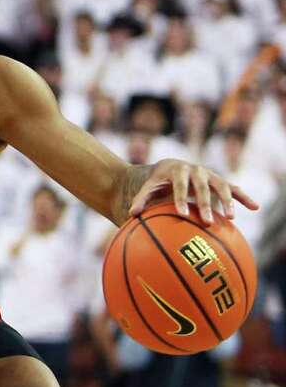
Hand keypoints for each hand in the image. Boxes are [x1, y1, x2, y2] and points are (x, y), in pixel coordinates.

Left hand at [129, 159, 258, 223]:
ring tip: (230, 218)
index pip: (179, 185)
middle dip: (205, 204)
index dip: (180, 199)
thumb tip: (131, 214)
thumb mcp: (148, 187)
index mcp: (177, 170)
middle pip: (202, 187)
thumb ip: (140, 199)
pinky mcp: (219, 181)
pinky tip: (255, 208)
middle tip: (208, 221)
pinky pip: (234, 188)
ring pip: (221, 186)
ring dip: (227, 201)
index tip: (182, 214)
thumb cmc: (158, 181)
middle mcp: (196, 170)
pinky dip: (244, 197)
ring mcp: (210, 175)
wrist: (171, 165)